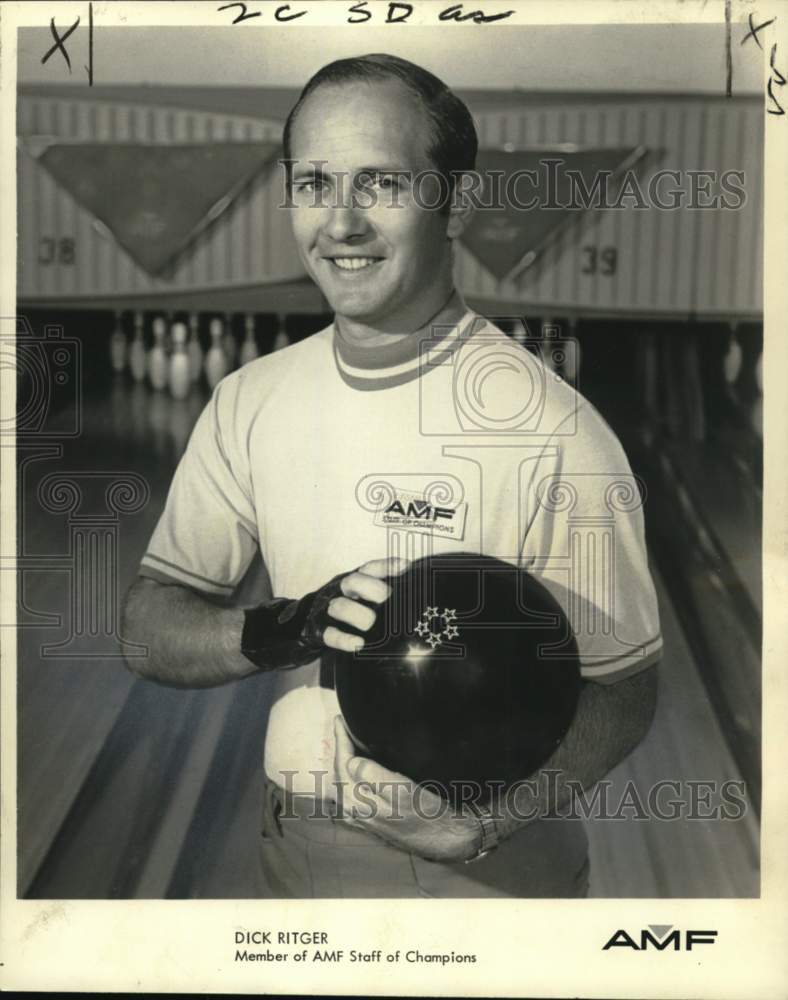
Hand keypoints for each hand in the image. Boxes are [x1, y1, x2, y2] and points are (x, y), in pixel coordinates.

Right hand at [241, 556, 408, 670]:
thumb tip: (410, 591)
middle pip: (353, 581)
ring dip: (357, 615)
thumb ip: (378, 594)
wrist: (297, 626)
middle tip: (386, 599)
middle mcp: (338, 591)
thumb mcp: (358, 598)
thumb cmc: (341, 612)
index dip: (386, 566)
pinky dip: (343, 639)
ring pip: (339, 606)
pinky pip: (329, 633)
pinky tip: (358, 644)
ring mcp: (324, 610)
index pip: (369, 568)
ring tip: (370, 625)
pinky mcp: (315, 630)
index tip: (405, 567)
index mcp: (351, 581)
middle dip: (371, 588)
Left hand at [332, 716, 482, 862]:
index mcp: (357, 802)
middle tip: (341, 724)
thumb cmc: (426, 812)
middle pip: (338, 772)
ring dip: (343, 760)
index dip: (341, 739)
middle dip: (340, 747)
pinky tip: (355, 767)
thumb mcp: (402, 790)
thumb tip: (352, 760)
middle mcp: (352, 811)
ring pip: (343, 782)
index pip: (342, 763)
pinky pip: (349, 792)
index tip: (339, 719)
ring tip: (347, 740)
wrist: (443, 840)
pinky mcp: (368, 820)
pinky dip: (349, 775)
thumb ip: (373, 776)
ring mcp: (358, 817)